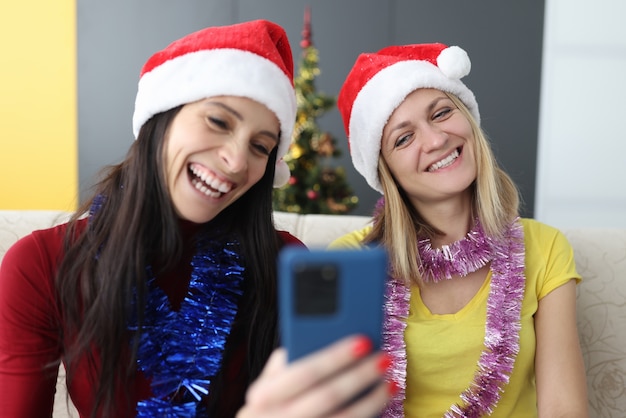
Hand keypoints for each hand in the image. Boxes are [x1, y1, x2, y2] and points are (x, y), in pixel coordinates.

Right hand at [237, 335, 394, 417]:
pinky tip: (380, 404)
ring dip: (372, 400)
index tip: (363, 341)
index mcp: (263, 396)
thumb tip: (317, 337)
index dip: (335, 357)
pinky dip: (367, 416)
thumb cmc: (270, 407)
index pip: (304, 372)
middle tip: (385, 358)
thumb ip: (285, 364)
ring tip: (390, 382)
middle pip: (328, 396)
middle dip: (360, 375)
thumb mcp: (266, 386)